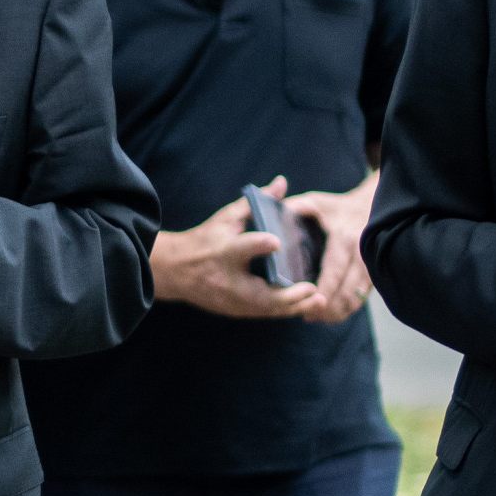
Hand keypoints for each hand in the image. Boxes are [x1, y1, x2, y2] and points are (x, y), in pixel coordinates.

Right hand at [149, 192, 307, 319]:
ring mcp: (230, 300)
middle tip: (313, 289)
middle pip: (259, 293)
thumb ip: (256, 202)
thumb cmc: (205, 239)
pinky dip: (286, 310)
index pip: (240, 249)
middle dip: (288, 295)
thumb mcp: (226, 217)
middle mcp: (227, 279)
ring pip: (266, 309)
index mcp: (222, 251)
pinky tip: (306, 305)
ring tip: (320, 301)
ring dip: (294, 307)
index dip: (258, 245)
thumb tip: (282, 182)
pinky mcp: (235, 310)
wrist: (176, 271)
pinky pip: (265, 313)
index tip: (276, 242)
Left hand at [280, 173, 378, 323]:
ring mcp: (371, 264)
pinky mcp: (374, 273)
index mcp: (343, 238)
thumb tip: (270, 221)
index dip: (322, 291)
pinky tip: (332, 313)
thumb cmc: (334, 207)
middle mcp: (361, 253)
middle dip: (329, 308)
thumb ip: (293, 210)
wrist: (369, 206)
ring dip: (338, 312)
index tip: (307, 304)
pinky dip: (348, 308)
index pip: (334, 271)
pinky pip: (363, 297)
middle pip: (347, 290)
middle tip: (309, 316)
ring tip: (318, 317)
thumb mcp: (314, 203)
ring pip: (356, 297)